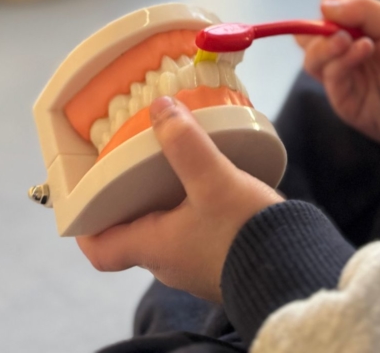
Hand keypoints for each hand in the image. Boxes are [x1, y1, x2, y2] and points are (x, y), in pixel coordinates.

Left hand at [77, 97, 282, 301]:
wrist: (298, 270)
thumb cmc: (245, 235)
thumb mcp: (214, 181)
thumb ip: (185, 144)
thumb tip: (160, 108)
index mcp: (154, 248)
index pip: (101, 250)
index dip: (85, 224)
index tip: (81, 195)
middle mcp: (170, 261)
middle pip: (133, 230)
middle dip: (127, 195)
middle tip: (128, 159)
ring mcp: (197, 262)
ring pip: (166, 227)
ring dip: (163, 195)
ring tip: (171, 158)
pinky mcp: (223, 257)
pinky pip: (195, 228)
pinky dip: (192, 201)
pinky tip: (210, 175)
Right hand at [297, 0, 379, 151]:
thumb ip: (362, 8)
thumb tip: (324, 6)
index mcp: (356, 30)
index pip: (325, 13)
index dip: (327, 8)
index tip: (338, 9)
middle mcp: (344, 53)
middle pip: (307, 38)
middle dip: (313, 29)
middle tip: (336, 28)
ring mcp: (344, 78)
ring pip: (312, 60)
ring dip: (325, 46)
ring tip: (348, 40)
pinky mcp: (346, 102)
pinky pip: (330, 79)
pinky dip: (341, 61)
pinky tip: (363, 50)